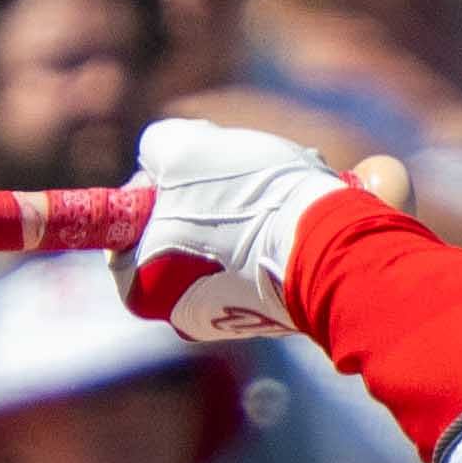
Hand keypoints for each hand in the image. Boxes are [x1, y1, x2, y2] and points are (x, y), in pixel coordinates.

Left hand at [119, 113, 354, 346]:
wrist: (332, 247)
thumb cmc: (246, 201)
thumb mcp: (180, 148)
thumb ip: (154, 147)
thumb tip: (164, 158)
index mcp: (141, 286)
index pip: (129, 221)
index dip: (154, 182)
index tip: (183, 170)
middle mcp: (180, 312)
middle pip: (180, 225)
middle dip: (207, 190)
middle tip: (235, 172)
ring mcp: (229, 314)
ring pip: (225, 233)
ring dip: (246, 201)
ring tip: (275, 187)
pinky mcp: (273, 309)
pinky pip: (260, 252)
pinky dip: (273, 226)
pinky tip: (296, 211)